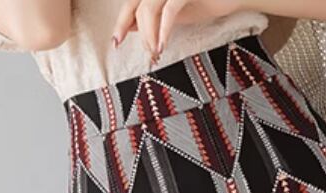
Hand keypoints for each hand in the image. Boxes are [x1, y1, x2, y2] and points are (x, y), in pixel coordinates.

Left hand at [112, 0, 238, 57]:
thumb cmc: (208, 2)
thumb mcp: (176, 13)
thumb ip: (155, 17)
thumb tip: (134, 27)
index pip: (132, 3)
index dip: (122, 21)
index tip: (117, 42)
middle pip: (135, 4)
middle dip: (128, 28)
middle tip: (127, 48)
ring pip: (149, 10)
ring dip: (149, 35)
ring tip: (155, 54)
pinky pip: (168, 11)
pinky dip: (163, 30)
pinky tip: (163, 46)